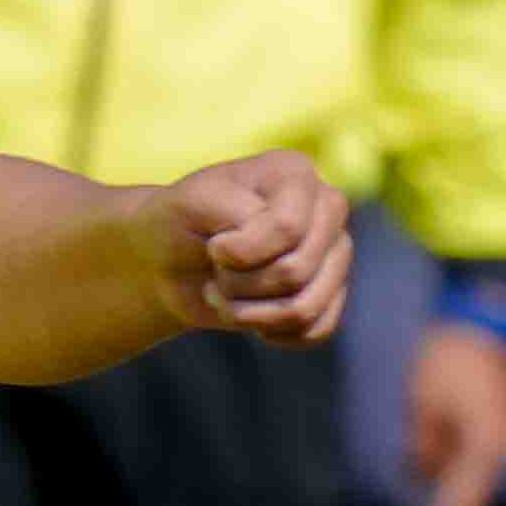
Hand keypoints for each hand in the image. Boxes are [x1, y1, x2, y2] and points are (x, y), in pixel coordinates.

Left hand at [159, 152, 348, 344]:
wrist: (170, 261)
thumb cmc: (179, 224)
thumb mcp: (188, 204)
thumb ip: (233, 211)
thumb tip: (281, 247)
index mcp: (296, 173)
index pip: (288, 228)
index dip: (241, 252)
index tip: (212, 247)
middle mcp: (327, 208)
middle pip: (296, 271)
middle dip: (239, 284)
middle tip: (215, 272)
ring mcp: (335, 251)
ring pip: (305, 307)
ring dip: (249, 314)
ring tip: (224, 296)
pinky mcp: (332, 292)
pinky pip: (316, 329)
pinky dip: (273, 332)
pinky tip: (250, 313)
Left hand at [403, 320, 505, 505]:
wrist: (480, 332)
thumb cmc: (447, 364)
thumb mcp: (422, 404)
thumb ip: (423, 444)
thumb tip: (419, 470)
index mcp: (488, 446)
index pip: (462, 503)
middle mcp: (500, 452)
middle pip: (464, 501)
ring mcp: (499, 448)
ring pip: (452, 476)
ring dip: (435, 461)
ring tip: (433, 409)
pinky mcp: (491, 442)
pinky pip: (455, 461)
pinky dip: (441, 450)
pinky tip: (440, 413)